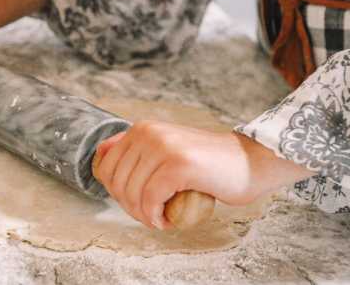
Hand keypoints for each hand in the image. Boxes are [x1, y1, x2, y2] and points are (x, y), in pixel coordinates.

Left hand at [94, 121, 313, 229]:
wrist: (248, 162)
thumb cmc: (207, 163)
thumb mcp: (165, 148)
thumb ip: (136, 150)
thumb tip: (100, 156)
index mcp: (142, 128)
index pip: (106, 166)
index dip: (115, 192)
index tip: (136, 202)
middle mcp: (148, 132)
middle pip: (116, 182)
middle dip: (128, 207)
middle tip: (150, 215)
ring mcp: (163, 147)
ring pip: (132, 193)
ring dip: (143, 215)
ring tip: (160, 219)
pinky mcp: (178, 165)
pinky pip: (151, 200)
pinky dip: (155, 217)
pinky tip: (166, 221)